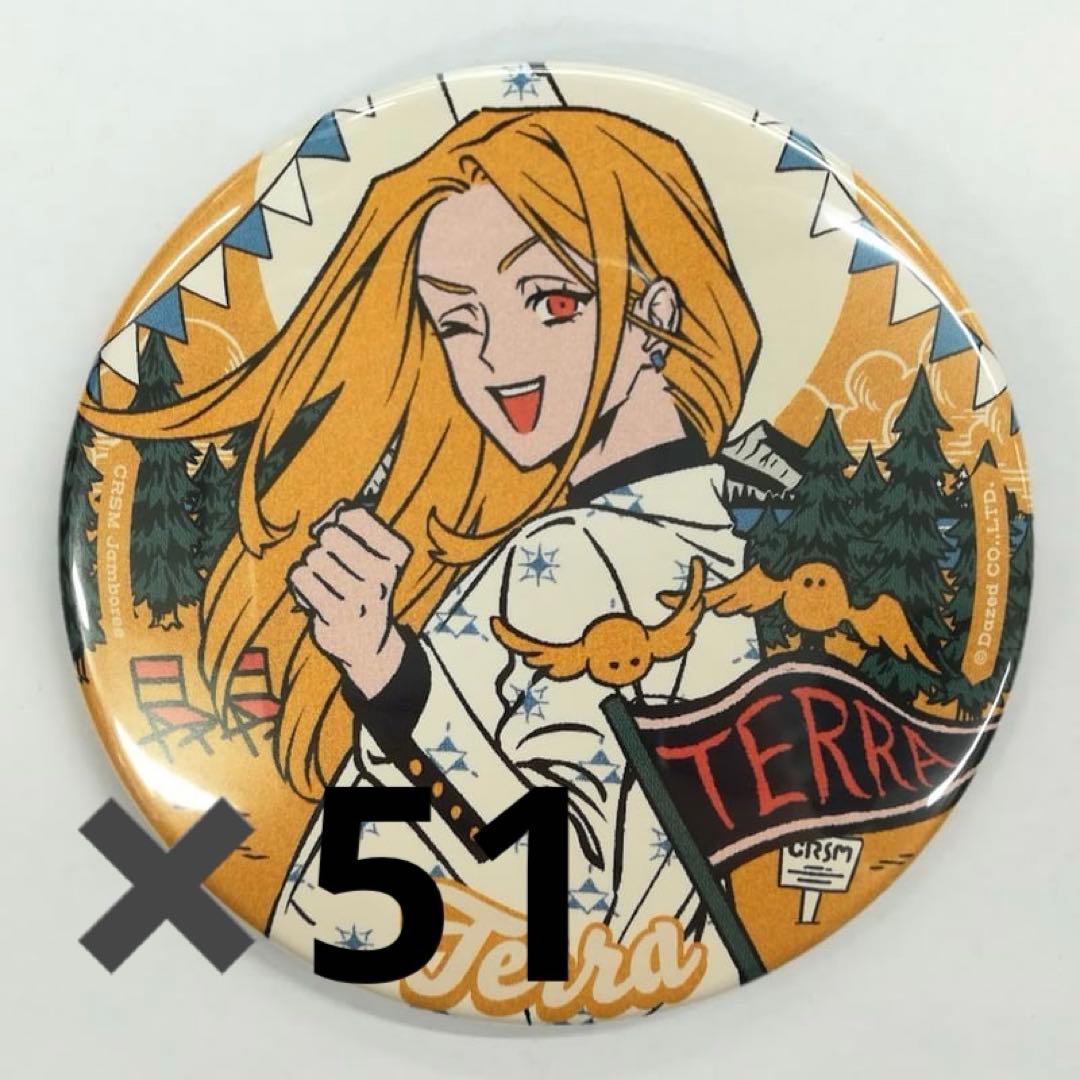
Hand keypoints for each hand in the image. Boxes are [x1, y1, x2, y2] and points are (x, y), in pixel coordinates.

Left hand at [287, 501, 411, 697]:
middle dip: (323, 544)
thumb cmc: (362, 586)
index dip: (338, 520)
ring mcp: (361, 596)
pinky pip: (302, 577)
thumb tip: (335, 512)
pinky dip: (301, 582)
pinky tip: (314, 593)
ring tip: (324, 581)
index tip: (343, 536)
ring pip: (314, 556)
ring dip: (312, 566)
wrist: (368, 643)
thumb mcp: (371, 554)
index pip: (353, 515)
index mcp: (397, 554)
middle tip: (331, 561)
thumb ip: (353, 523)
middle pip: (330, 534)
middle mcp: (384, 575)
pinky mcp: (336, 614)